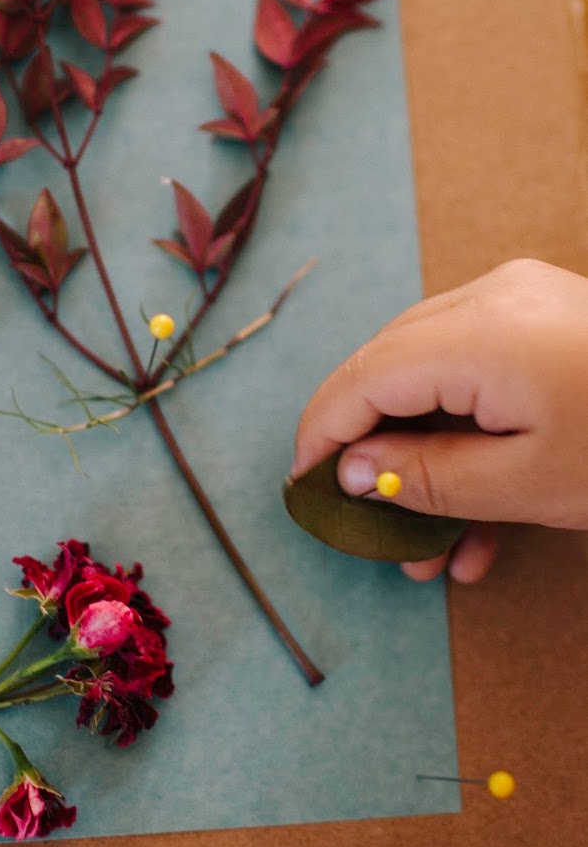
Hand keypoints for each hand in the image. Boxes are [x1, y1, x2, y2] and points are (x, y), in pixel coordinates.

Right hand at [292, 258, 587, 582]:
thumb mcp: (527, 484)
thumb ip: (422, 476)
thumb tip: (350, 470)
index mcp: (479, 332)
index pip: (363, 379)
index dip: (320, 434)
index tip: (300, 488)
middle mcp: (490, 299)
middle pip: (390, 371)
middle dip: (372, 456)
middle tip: (364, 526)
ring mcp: (521, 302)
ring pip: (431, 378)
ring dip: (422, 461)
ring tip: (430, 548)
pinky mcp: (546, 319)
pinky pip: (476, 373)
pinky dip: (464, 437)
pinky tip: (477, 520)